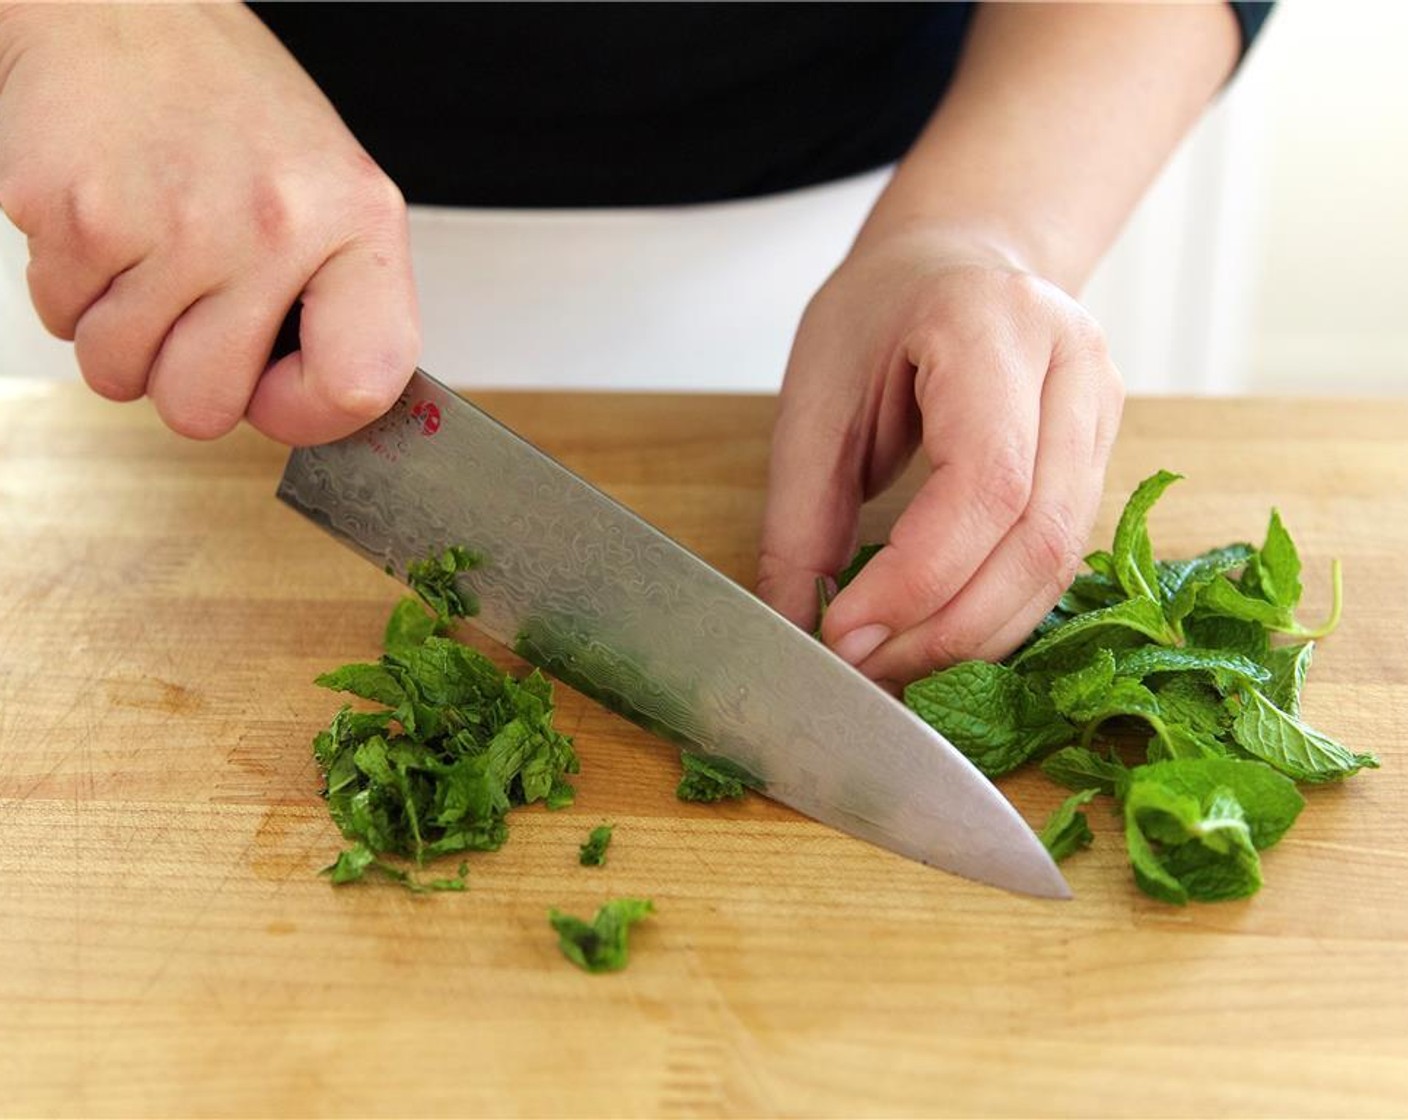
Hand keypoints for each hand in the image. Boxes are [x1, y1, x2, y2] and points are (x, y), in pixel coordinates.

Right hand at [0, 4, 418, 443]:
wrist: (120, 9)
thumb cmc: (229, 107)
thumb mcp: (330, 194)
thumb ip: (341, 301)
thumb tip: (329, 406)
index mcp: (357, 225)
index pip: (361, 385)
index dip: (310, 413)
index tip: (280, 393)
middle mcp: (275, 228)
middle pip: (207, 410)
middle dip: (183, 380)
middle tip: (190, 314)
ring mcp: (176, 227)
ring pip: (122, 376)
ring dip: (122, 336)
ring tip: (147, 258)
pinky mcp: (81, 219)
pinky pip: (63, 322)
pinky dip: (73, 291)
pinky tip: (108, 227)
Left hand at [757, 227, 1123, 685]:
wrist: (953, 265)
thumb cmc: (878, 316)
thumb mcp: (814, 398)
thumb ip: (801, 515)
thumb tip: (796, 627)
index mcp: (993, 326)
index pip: (984, 482)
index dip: (918, 579)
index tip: (844, 635)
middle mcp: (1073, 366)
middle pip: (1039, 536)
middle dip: (949, 628)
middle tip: (867, 672)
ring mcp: (1103, 411)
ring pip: (1062, 562)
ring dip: (976, 635)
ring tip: (895, 668)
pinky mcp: (1104, 456)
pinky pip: (1060, 559)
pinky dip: (998, 612)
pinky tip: (939, 635)